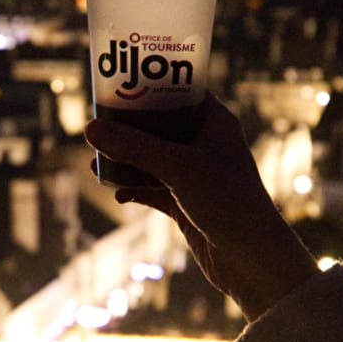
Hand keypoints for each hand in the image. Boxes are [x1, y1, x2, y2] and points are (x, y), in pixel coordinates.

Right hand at [84, 94, 318, 320]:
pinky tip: (117, 194)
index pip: (180, 91)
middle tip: (98, 125)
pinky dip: (135, 189)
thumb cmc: (227, 202)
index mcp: (215, 122)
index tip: (118, 83)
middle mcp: (207, 145)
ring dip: (126, 161)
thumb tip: (90, 129)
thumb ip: (133, 147)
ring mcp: (197, 175)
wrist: (252, 259)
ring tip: (94, 163)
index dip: (150, 84)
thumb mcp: (176, 167)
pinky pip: (154, 189)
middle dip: (128, 128)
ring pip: (153, 160)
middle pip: (160, 126)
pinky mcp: (189, 204)